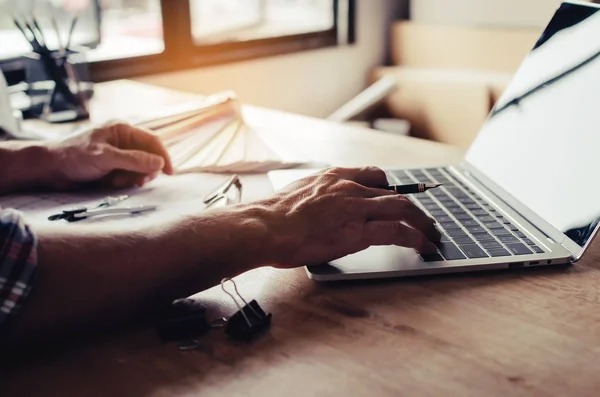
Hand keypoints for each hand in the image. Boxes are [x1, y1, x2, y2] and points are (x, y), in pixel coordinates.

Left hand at [49, 122, 173, 188]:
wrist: (51, 169)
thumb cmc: (74, 156)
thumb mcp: (105, 157)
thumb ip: (133, 160)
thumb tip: (160, 163)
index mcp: (122, 130)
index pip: (153, 141)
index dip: (163, 156)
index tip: (169, 172)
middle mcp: (124, 141)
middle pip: (149, 157)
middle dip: (145, 171)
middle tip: (136, 181)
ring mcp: (120, 155)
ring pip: (141, 169)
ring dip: (132, 178)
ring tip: (115, 182)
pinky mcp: (115, 168)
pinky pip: (130, 177)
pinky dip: (124, 182)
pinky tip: (110, 183)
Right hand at [256, 166, 440, 267]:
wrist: (264, 226)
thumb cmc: (272, 217)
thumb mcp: (298, 195)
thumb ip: (317, 197)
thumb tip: (321, 209)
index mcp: (333, 177)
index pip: (373, 175)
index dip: (390, 188)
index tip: (397, 198)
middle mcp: (349, 187)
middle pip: (393, 192)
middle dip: (413, 207)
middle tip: (424, 220)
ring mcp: (356, 207)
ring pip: (402, 208)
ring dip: (422, 222)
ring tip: (432, 235)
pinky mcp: (358, 231)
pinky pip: (397, 231)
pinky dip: (416, 238)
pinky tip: (424, 247)